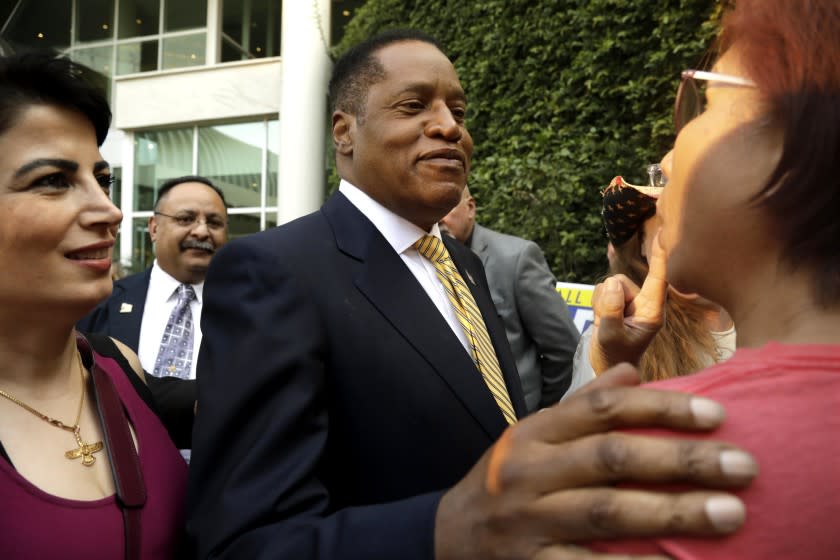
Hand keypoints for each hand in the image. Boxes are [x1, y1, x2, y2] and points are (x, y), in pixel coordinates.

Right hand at [435, 364, 756, 559]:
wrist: (448, 536)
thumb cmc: (505, 481)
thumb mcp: (531, 435)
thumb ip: (580, 407)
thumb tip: (632, 373)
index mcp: (535, 433)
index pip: (603, 409)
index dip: (661, 406)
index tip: (717, 413)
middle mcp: (531, 471)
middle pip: (612, 457)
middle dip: (681, 459)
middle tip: (743, 466)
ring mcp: (530, 521)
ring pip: (607, 511)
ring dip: (673, 513)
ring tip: (729, 513)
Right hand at [589, 232, 667, 374]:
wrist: (607, 366)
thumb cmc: (615, 357)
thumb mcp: (611, 336)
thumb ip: (611, 311)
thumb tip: (612, 283)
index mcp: (652, 312)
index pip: (658, 279)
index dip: (660, 256)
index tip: (665, 233)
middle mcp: (643, 303)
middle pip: (622, 282)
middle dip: (609, 298)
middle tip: (610, 323)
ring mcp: (630, 301)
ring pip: (609, 284)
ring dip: (602, 303)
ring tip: (607, 323)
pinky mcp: (617, 300)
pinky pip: (601, 289)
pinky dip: (597, 303)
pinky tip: (602, 319)